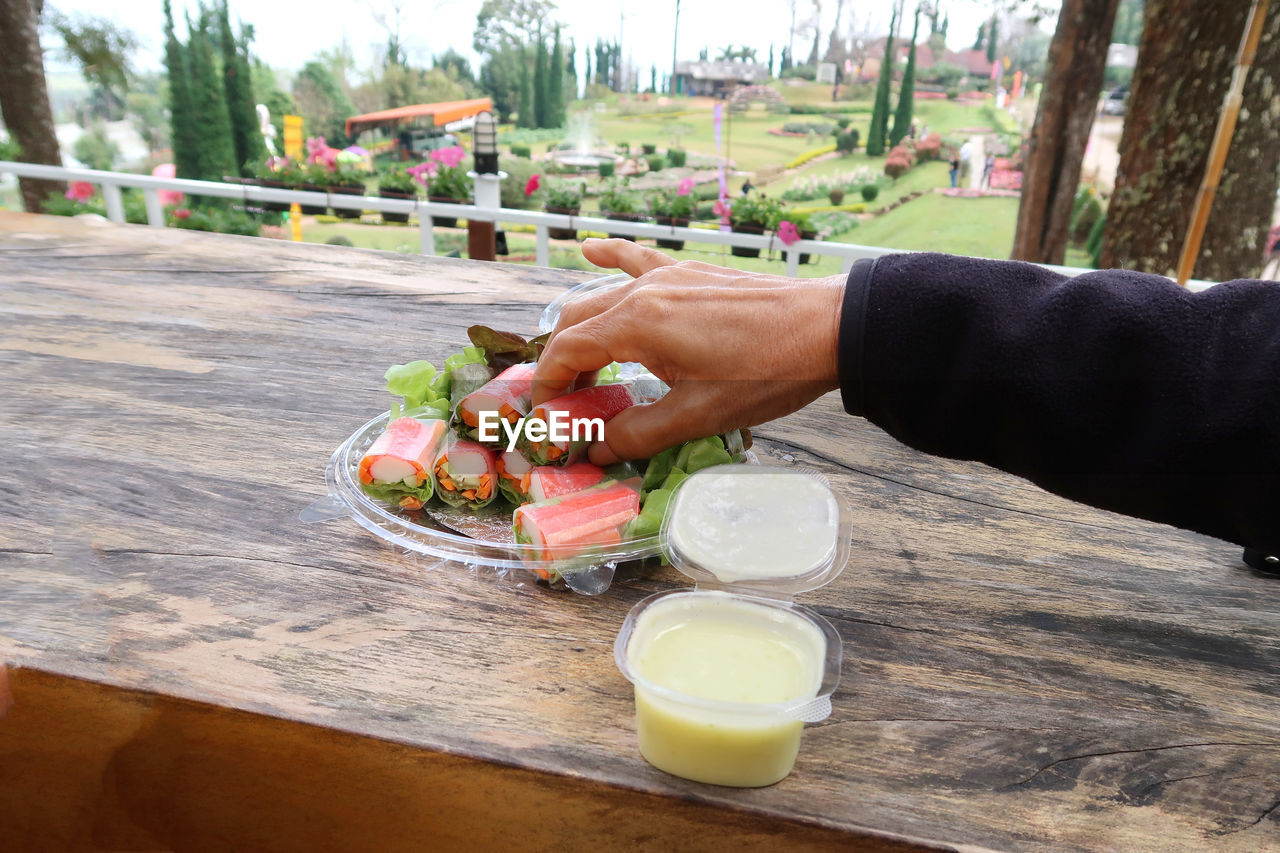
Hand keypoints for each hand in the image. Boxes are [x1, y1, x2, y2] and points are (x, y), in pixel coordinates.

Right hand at [533, 239, 845, 464]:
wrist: (826, 330)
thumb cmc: (766, 374)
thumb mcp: (698, 415)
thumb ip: (638, 433)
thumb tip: (597, 448)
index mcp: (636, 323)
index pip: (567, 351)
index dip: (548, 386)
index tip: (547, 416)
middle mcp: (642, 291)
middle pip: (575, 323)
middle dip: (559, 363)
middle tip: (563, 404)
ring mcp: (667, 276)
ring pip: (601, 297)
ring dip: (581, 331)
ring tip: (578, 367)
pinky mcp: (690, 274)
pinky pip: (637, 260)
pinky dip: (609, 259)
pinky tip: (588, 250)